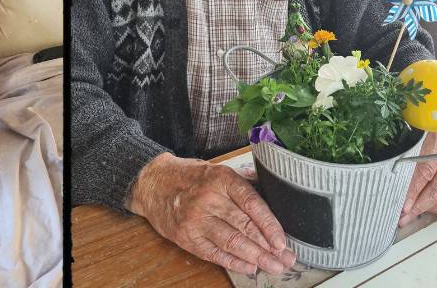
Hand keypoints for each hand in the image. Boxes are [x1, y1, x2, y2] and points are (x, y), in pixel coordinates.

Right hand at [130, 153, 295, 274]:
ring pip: (232, 242)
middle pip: (245, 226)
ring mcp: (195, 219)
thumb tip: (275, 196)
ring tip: (273, 266)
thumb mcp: (216, 170)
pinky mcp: (186, 236)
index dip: (270, 226)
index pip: (252, 204)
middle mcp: (208, 198)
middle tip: (285, 259)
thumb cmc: (189, 177)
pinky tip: (249, 267)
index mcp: (221, 179)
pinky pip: (214, 253)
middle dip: (268, 247)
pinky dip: (234, 262)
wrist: (152, 183)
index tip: (282, 241)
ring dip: (256, 257)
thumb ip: (244, 183)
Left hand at [400, 131, 436, 225]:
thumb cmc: (431, 120)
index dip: (412, 192)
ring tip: (417, 213)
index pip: (423, 172)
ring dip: (433, 207)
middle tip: (405, 216)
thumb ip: (410, 147)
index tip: (403, 205)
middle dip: (419, 205)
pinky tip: (435, 206)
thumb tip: (392, 169)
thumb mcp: (419, 128)